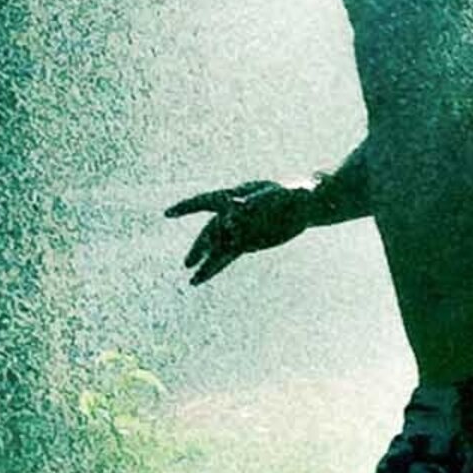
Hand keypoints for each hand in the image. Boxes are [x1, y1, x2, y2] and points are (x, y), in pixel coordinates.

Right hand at [165, 178, 313, 284]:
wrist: (304, 205)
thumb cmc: (290, 192)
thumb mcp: (273, 195)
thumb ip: (254, 201)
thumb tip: (235, 208)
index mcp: (233, 197)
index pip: (205, 201)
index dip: (186, 207)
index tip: (168, 213)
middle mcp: (230, 215)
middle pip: (210, 232)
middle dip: (199, 247)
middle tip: (188, 263)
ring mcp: (237, 230)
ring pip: (216, 249)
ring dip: (205, 264)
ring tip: (193, 280)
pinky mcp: (246, 243)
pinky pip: (225, 257)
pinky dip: (213, 268)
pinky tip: (200, 279)